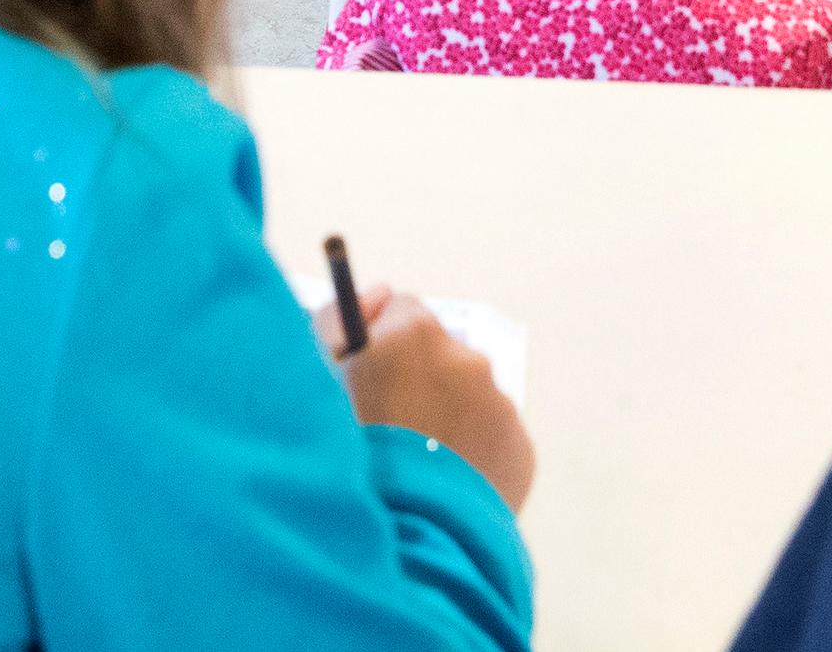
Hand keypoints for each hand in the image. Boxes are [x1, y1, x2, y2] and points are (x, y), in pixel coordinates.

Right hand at [320, 288, 534, 510]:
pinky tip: (438, 484)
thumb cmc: (342, 456)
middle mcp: (467, 360)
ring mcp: (499, 405)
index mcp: (415, 335)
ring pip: (466, 397)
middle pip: (436, 354)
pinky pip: (490, 438)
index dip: (378, 340)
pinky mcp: (519, 449)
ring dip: (442, 417)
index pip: (401, 310)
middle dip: (414, 379)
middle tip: (384, 424)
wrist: (398, 538)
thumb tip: (379, 293)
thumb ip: (336, 320)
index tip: (365, 369)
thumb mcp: (312, 376)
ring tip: (410, 464)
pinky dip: (468, 454)